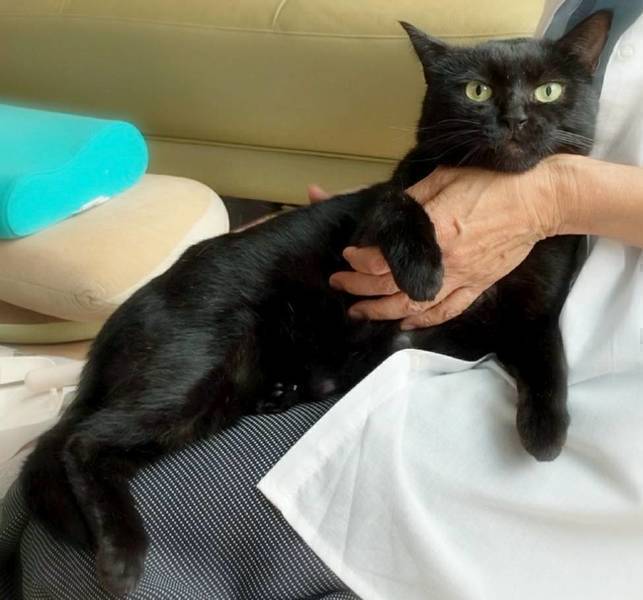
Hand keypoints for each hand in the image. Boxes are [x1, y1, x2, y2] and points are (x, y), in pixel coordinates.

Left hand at [327, 158, 561, 328]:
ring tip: (360, 312)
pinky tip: (405, 323)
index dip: (360, 260)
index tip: (349, 255)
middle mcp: (443, 261)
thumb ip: (411, 199)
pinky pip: (447, 310)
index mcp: (432, 231)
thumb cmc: (491, 182)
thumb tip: (387, 214)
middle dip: (360, 287)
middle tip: (340, 285)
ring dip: (382, 311)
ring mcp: (461, 278)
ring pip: (413, 304)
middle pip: (391, 284)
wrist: (538, 199)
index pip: (384, 257)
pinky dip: (424, 320)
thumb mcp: (443, 178)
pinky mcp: (477, 285)